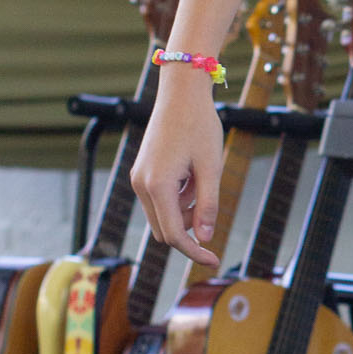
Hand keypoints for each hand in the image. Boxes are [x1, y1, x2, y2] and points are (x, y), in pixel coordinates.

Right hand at [130, 76, 224, 266]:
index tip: (214, 259)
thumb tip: (204, 238)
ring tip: (202, 181)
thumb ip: (208, 204)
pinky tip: (192, 176)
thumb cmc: (199, 126)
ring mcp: (138, 178)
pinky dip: (178, 199)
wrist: (181, 94)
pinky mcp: (142, 173)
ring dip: (184, 212)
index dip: (195, 251)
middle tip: (211, 211)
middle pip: (164, 230)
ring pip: (162, 216)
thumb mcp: (211, 167)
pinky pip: (159, 200)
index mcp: (158, 185)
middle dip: (189, 230)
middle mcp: (141, 185)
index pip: (174, 235)